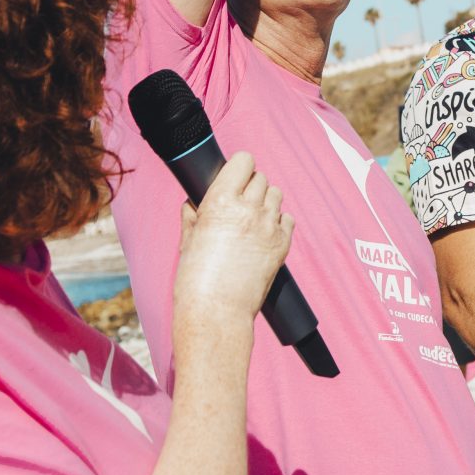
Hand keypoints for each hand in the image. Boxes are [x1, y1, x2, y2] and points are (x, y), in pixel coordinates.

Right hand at [172, 151, 292, 342]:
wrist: (216, 313)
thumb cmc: (195, 279)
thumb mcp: (188, 240)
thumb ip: (193, 215)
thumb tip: (193, 202)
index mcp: (220, 201)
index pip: (243, 161)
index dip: (239, 168)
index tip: (234, 177)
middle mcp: (248, 209)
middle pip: (260, 177)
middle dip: (250, 186)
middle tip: (239, 203)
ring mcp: (268, 226)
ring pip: (276, 195)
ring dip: (265, 202)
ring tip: (251, 220)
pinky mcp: (282, 244)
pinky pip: (287, 219)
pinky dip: (277, 222)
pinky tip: (263, 235)